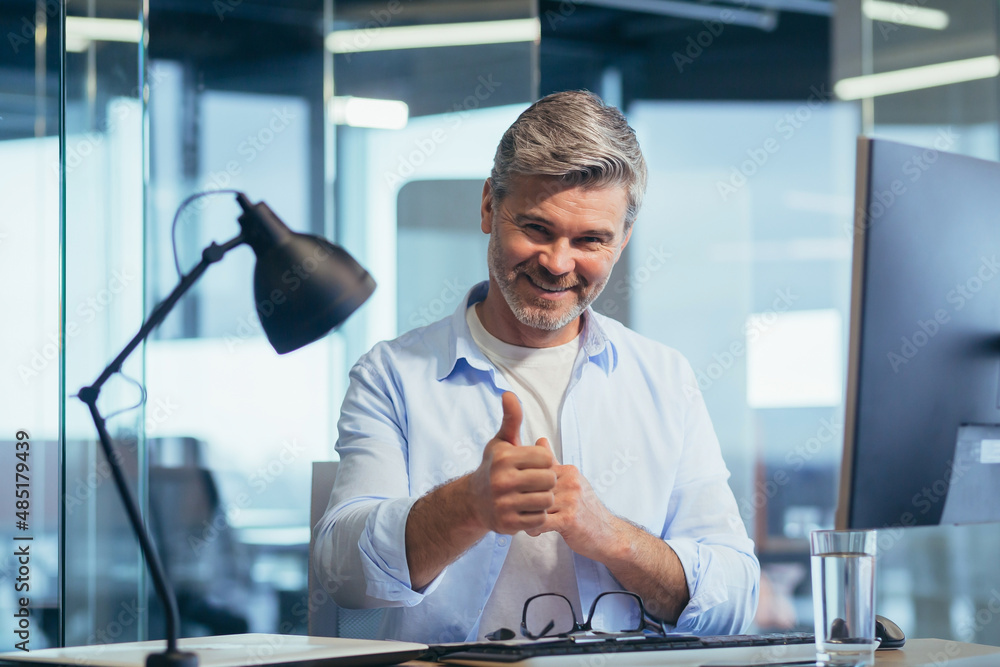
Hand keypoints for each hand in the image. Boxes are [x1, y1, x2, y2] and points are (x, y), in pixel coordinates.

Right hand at [467, 392, 556, 534]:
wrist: (474, 501)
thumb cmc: (494, 466)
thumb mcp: (502, 441)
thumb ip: (511, 418)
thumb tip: (509, 393)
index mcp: (504, 458)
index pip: (546, 457)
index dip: (544, 460)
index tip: (533, 463)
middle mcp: (502, 480)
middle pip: (549, 479)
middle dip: (546, 480)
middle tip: (536, 481)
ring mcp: (504, 504)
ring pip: (546, 500)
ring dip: (544, 498)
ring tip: (533, 494)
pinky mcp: (508, 524)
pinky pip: (539, 519)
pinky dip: (537, 515)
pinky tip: (527, 508)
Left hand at [525, 439, 625, 560]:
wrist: (607, 533)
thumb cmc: (585, 508)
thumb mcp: (571, 481)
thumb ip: (553, 463)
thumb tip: (540, 440)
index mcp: (568, 471)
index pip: (535, 473)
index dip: (526, 486)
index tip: (523, 495)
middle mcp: (570, 482)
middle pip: (533, 489)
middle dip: (523, 501)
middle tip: (520, 511)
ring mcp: (571, 500)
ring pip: (534, 505)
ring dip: (527, 516)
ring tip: (527, 522)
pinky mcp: (569, 519)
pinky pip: (540, 522)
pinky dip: (533, 529)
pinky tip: (535, 531)